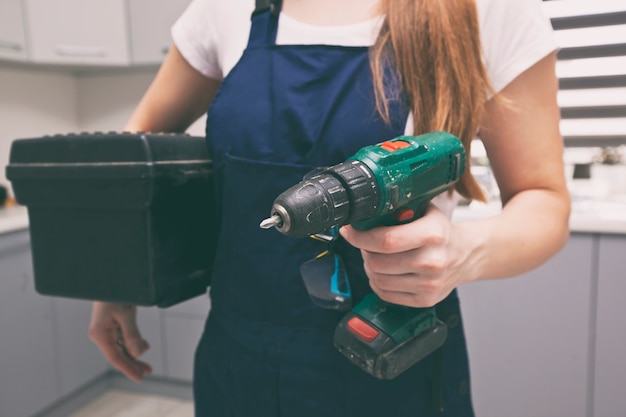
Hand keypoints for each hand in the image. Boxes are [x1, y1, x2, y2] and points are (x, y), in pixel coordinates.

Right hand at [89, 302, 151, 381]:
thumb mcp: (126, 314)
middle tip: (149, 371)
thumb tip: (138, 353)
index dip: (128, 369)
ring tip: (148, 358)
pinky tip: (144, 344)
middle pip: (119, 356)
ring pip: (122, 349)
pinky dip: (133, 343)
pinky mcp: (112, 326)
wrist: (110, 280)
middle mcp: (101, 335)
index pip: (115, 358)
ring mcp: (106, 331)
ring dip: (135, 354)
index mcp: (100, 335)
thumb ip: (132, 334)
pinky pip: (123, 340)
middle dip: (134, 364)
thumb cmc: (116, 295)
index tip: (140, 378)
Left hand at [339, 204, 475, 307]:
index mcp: (433, 234)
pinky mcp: (426, 300)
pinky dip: (378, 282)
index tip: (349, 232)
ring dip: (370, 267)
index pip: (385, 240)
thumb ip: (399, 211)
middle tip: (365, 243)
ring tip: (375, 257)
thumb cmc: (441, 231)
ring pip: (378, 280)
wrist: (467, 254)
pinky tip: (384, 272)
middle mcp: (432, 261)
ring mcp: (430, 284)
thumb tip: (364, 213)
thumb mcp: (426, 211)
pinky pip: (386, 294)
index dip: (360, 237)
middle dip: (364, 251)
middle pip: (378, 262)